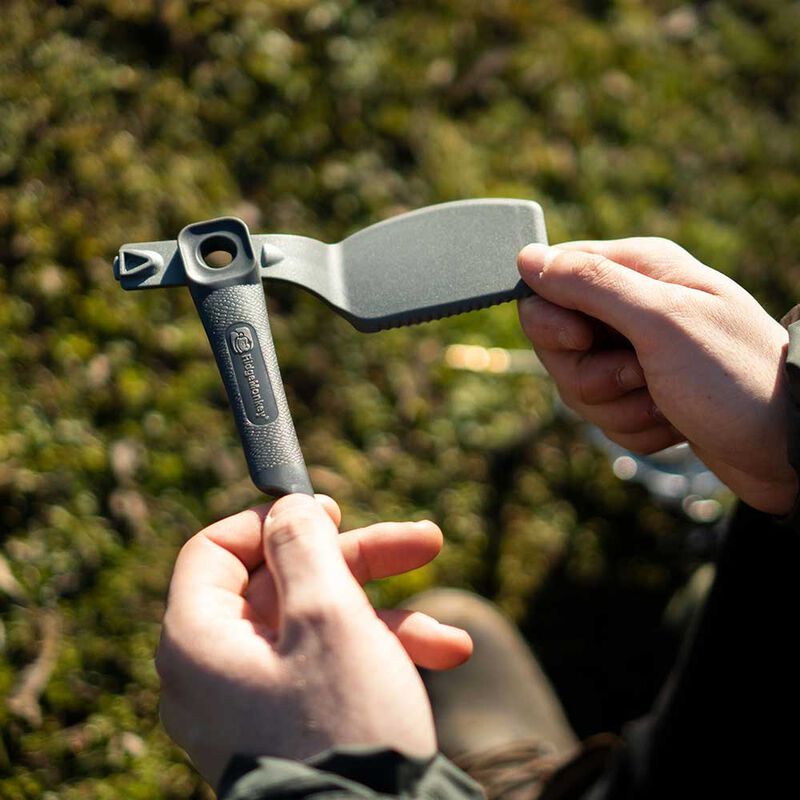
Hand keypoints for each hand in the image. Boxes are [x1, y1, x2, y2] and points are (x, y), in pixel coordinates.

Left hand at [156, 494, 471, 788]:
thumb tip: (290, 507)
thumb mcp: (328, 616)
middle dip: (363, 564)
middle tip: (424, 541)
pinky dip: (379, 657)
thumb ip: (305, 545)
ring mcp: (252, 702)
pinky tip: (442, 656)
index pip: (216, 549)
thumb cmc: (341, 723)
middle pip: (284, 584)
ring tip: (452, 636)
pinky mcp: (288, 726)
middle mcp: (215, 670)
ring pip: (318, 627)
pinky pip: (326, 669)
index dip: (273, 521)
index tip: (329, 509)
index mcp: (198, 639)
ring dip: (388, 618)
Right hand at [517, 238, 796, 514]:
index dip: (552, 318)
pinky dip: (635, 427)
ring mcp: (636, 353)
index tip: (582, 340)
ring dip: (617, 407)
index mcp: (637, 271)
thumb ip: (591, 285)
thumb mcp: (661, 320)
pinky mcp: (642, 394)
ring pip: (578, 385)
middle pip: (557, 342)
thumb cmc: (732, 375)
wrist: (787, 445)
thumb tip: (527, 258)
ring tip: (664, 403)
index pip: (550, 281)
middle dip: (589, 374)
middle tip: (638, 376)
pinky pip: (604, 415)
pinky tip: (672, 421)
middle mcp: (632, 308)